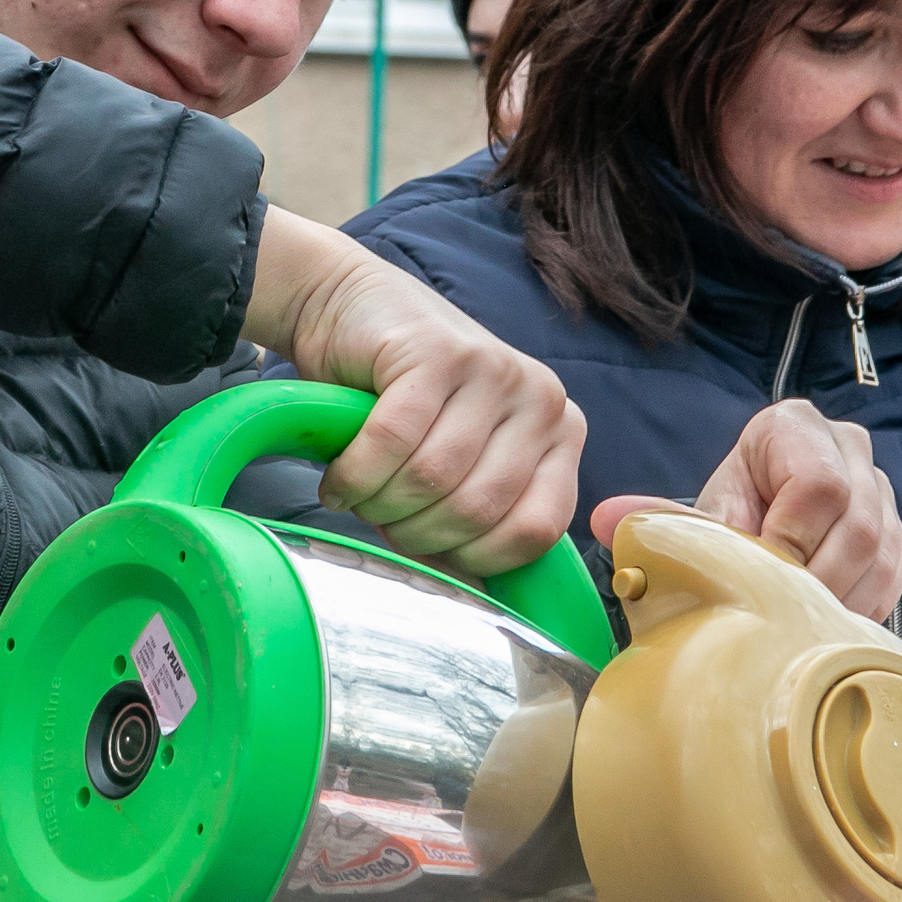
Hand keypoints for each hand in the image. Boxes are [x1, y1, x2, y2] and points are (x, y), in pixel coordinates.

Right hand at [244, 208, 583, 573]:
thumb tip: (474, 594)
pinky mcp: (439, 352)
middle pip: (479, 510)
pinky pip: (392, 443)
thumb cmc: (401, 399)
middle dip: (415, 531)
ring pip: (434, 479)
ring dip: (379, 502)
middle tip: (379, 517)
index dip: (471, 558)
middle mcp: (543, 398)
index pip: (536, 532)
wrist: (348, 307)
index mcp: (561, 433)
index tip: (427, 549)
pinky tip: (340, 474)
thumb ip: (479, 514)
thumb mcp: (459, 457)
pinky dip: (355, 472)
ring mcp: (495, 370)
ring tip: (357, 492)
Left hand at [591, 399, 901, 621]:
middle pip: (858, 525)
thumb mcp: (708, 504)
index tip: (762, 574)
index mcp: (797, 427)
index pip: (817, 484)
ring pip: (881, 557)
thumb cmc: (736, 502)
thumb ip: (666, 517)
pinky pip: (893, 580)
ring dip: (838, 600)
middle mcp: (851, 449)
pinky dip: (858, 609)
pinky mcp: (900, 536)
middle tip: (778, 614)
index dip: (790, 539)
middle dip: (815, 580)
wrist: (765, 505)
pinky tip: (824, 626)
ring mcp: (884, 492)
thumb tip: (606, 521)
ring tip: (797, 624)